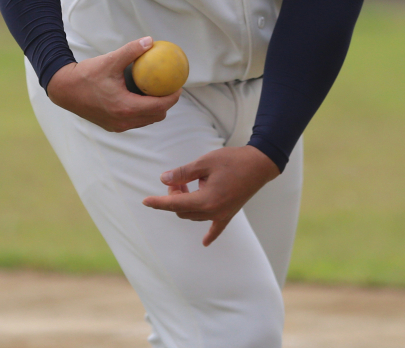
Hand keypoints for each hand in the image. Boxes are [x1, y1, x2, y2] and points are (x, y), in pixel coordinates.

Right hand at [46, 37, 180, 131]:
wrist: (64, 89)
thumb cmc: (87, 75)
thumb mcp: (110, 60)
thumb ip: (132, 51)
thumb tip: (150, 41)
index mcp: (126, 107)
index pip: (159, 106)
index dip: (173, 97)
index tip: (178, 85)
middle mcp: (123, 121)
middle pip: (156, 116)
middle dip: (166, 103)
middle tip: (169, 86)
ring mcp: (117, 126)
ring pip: (146, 120)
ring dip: (154, 108)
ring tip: (157, 91)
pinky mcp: (111, 125)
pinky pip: (135, 121)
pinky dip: (142, 111)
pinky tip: (141, 95)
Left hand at [142, 145, 279, 245]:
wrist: (259, 163)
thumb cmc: (232, 160)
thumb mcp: (204, 162)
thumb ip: (183, 173)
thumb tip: (164, 179)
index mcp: (205, 200)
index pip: (175, 203)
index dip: (158, 202)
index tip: (145, 201)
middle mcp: (212, 212)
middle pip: (183, 210)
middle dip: (174, 196)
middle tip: (178, 179)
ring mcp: (222, 214)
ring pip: (194, 216)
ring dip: (185, 204)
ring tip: (189, 184)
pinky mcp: (230, 213)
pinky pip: (216, 228)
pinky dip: (209, 235)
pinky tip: (204, 243)